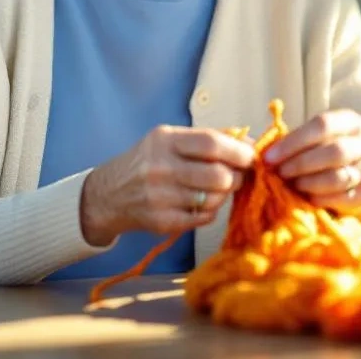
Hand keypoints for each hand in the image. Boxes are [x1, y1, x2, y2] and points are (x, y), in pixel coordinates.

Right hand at [80, 126, 254, 244]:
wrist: (109, 194)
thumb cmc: (148, 161)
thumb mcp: (170, 140)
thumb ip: (208, 139)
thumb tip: (250, 142)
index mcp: (164, 141)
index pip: (212, 144)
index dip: (239, 151)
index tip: (250, 156)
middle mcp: (160, 167)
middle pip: (218, 175)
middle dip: (237, 177)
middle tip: (238, 176)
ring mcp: (160, 197)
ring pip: (214, 199)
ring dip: (224, 195)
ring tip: (217, 189)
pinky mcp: (162, 221)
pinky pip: (203, 218)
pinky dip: (210, 211)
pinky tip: (201, 203)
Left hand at [263, 109, 360, 228]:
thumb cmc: (328, 152)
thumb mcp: (317, 139)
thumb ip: (296, 141)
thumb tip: (265, 152)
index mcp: (351, 122)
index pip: (322, 125)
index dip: (294, 141)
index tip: (270, 157)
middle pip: (334, 152)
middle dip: (301, 163)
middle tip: (280, 173)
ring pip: (339, 177)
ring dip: (310, 182)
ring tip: (292, 185)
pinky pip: (343, 198)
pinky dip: (321, 198)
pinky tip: (306, 197)